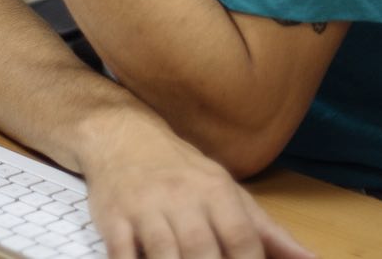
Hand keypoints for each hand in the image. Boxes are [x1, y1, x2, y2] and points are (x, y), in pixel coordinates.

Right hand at [81, 121, 315, 258]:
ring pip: (164, 255)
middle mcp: (181, 198)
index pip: (242, 241)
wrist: (121, 134)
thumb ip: (268, 233)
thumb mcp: (228, 191)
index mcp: (215, 192)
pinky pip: (122, 253)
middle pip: (202, 252)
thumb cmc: (183, 173)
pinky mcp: (113, 218)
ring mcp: (145, 208)